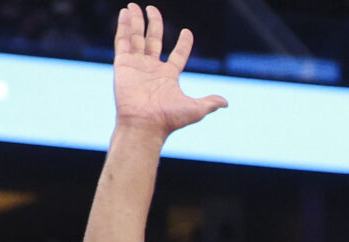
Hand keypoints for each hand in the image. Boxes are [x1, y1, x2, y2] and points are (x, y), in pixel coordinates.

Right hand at [111, 6, 227, 135]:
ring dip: (135, 21)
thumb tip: (225, 102)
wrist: (145, 124)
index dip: (183, 44)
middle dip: (153, 24)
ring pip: (136, 37)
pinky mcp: (123, 64)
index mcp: (168, 76)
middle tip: (152, 9)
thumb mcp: (195, 109)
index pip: (178, 55)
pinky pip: (123, 41)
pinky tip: (125, 13)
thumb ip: (209, 102)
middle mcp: (152, 68)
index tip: (187, 32)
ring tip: (135, 5)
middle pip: (153, 40)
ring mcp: (137, 65)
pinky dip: (123, 27)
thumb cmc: (169, 119)